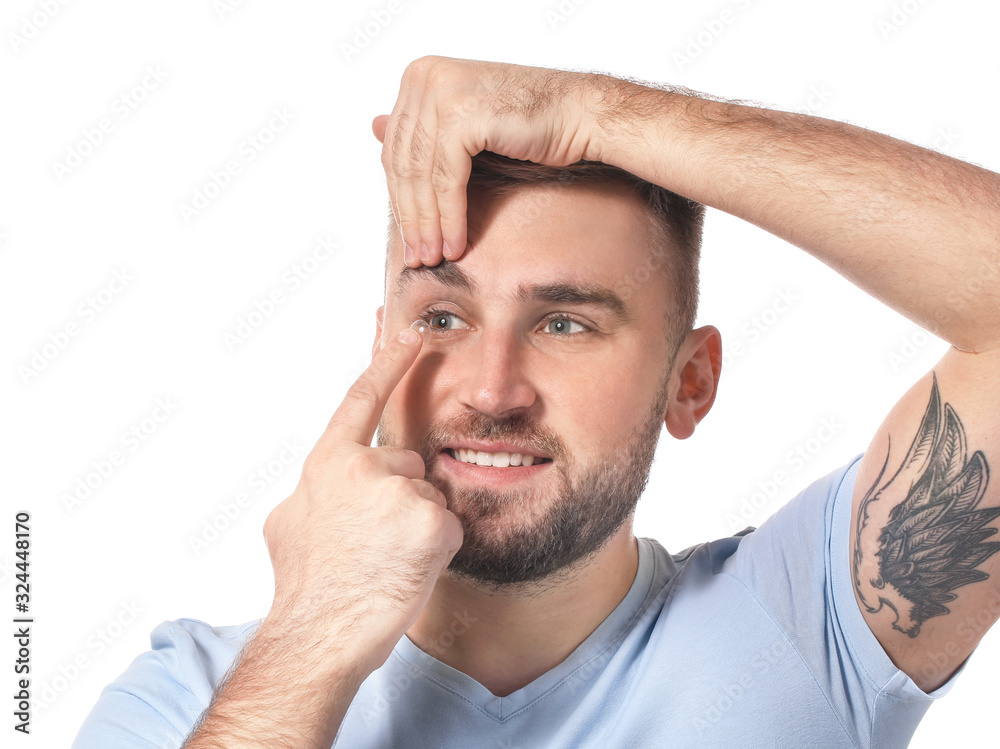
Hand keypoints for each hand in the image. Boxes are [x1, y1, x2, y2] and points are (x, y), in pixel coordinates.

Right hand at [262, 327, 462, 671]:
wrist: (317, 637)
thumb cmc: (305, 587)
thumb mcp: (288, 524)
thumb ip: (314, 490)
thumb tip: (323, 489)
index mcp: (327, 462)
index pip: (362, 397)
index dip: (389, 362)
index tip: (411, 331)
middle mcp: (364, 466)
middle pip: (407, 465)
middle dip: (400, 499)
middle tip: (373, 544)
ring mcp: (400, 491)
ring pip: (428, 498)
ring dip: (417, 527)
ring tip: (384, 562)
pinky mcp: (432, 521)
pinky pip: (447, 527)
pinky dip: (435, 550)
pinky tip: (406, 571)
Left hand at [372, 55, 602, 267]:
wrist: (580, 114)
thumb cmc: (531, 121)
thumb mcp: (466, 124)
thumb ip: (423, 128)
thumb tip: (373, 127)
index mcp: (420, 74)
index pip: (396, 150)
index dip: (401, 199)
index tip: (410, 238)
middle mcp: (424, 77)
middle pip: (404, 164)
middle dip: (412, 217)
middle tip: (417, 256)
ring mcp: (441, 92)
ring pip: (422, 176)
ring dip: (429, 224)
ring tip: (434, 257)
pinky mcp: (461, 114)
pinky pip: (446, 180)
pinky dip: (450, 217)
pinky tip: (455, 244)